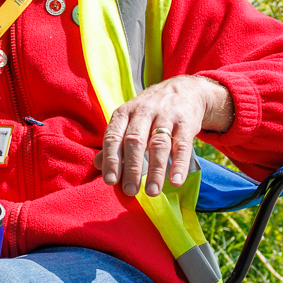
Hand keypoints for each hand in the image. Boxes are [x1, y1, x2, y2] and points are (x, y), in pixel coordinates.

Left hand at [99, 75, 233, 198]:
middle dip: (132, 168)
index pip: (113, 137)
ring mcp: (166, 116)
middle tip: (130, 191)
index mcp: (124, 113)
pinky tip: (176, 181)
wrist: (184, 90)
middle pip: (135, 142)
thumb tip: (97, 165)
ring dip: (156, 171)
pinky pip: (182, 145)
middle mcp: (143, 112)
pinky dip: (179, 164)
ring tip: (152, 192)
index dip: (111, 159)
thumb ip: (114, 143)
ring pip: (158, 145)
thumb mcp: (128, 122)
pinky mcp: (186, 122)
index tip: (110, 181)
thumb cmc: (149, 113)